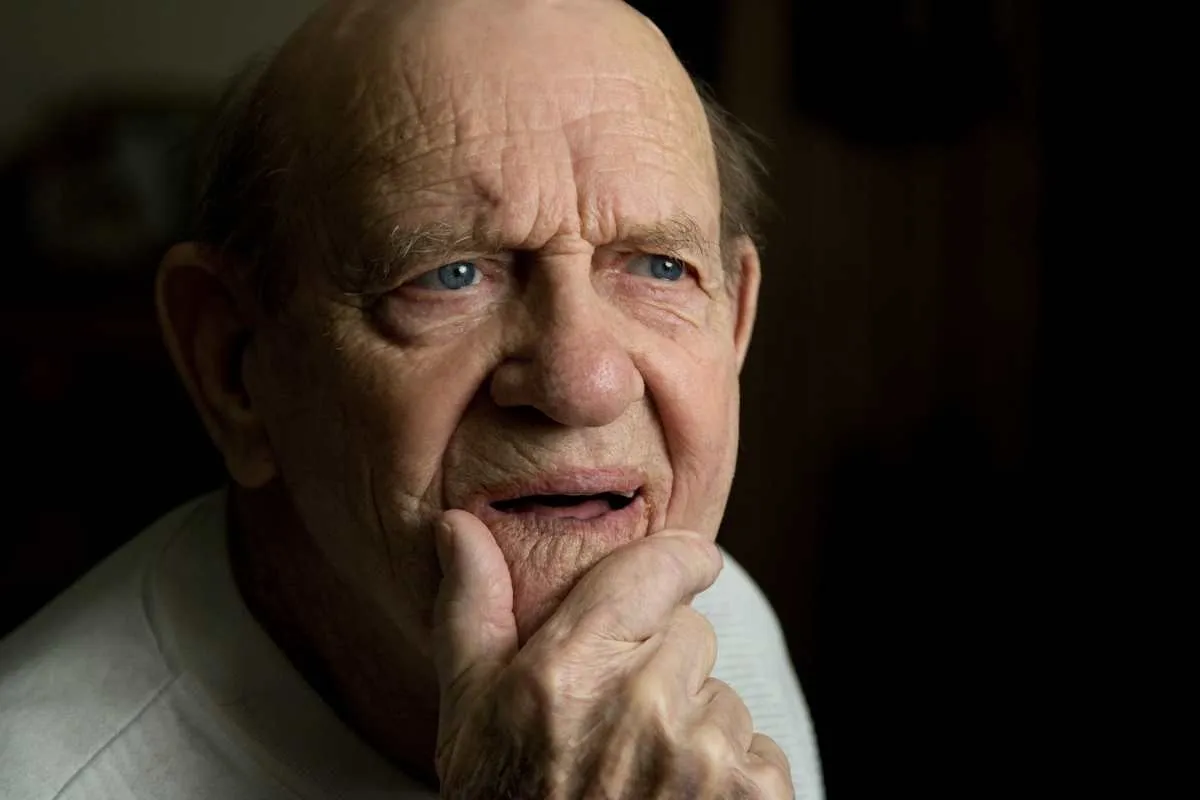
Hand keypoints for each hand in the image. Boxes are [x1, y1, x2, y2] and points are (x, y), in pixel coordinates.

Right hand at [431, 509, 793, 798]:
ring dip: (697, 731)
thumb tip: (456, 527)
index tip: (689, 564)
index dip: (680, 561)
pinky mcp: (752, 797)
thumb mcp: (470, 721)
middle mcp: (639, 704)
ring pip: (724, 699)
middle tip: (621, 729)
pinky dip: (734, 781)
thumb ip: (471, 615)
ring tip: (646, 784)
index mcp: (565, 674)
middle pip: (691, 635)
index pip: (656, 569)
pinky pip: (760, 753)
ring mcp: (701, 756)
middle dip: (665, 669)